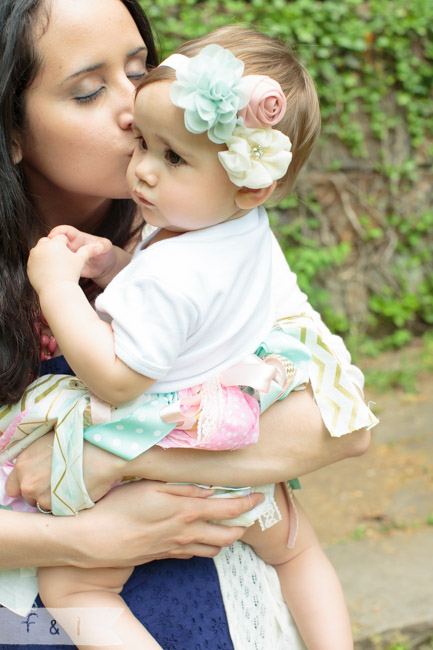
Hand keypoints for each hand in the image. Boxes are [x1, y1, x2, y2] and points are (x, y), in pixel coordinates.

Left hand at [6, 434, 125, 509]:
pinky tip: (76, 491)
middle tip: (57, 484)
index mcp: (23, 463)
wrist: (100, 453)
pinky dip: (65, 504)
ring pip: (42, 505)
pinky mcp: (55, 507)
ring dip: (53, 499)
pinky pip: (57, 510)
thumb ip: (35, 457)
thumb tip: (35, 467)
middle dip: (39, 493)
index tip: (39, 482)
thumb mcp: (50, 441)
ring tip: (70, 486)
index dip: (26, 484)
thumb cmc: (79, 441)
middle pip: (27, 497)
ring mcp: (39, 496)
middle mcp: (26, 481)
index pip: (12, 486)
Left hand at [27, 234, 103, 294]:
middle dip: (54, 247)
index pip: (62, 237)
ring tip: (56, 266)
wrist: (56, 291)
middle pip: (49, 241)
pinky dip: (40, 263)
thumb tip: (100, 245)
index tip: (70, 255)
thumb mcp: (81, 260)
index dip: (67, 245)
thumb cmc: (70, 274)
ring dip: (46, 254)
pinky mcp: (29, 265)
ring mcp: (34, 255)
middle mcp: (42, 246)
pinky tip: (49, 272)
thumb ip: (89, 250)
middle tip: (62, 260)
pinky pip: (35, 260)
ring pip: (40, 250)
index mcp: (56, 242)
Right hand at [48, 225, 115, 281]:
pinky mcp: (67, 266)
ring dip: (50, 257)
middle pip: (56, 242)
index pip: (66, 232)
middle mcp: (69, 246)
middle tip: (48, 249)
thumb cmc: (104, 252)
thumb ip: (103, 244)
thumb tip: (100, 245)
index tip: (52, 235)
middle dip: (51, 244)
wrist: (104, 267)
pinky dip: (54, 268)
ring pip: (55, 255)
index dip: (58, 231)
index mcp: (77, 237)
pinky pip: (59, 266)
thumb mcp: (106, 247)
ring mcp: (67, 256)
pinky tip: (54, 272)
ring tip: (49, 262)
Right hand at [72, 481, 263, 566]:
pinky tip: (200, 536)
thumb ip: (184, 486)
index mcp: (187, 512)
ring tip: (230, 525)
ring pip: (213, 549)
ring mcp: (175, 548)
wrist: (96, 540)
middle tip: (249, 513)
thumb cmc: (121, 507)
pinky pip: (193, 554)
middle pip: (228, 535)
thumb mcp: (152, 487)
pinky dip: (204, 546)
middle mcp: (186, 533)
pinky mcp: (164, 556)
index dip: (248, 504)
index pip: (229, 510)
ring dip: (226, 538)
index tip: (259, 497)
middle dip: (243, 525)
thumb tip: (210, 487)